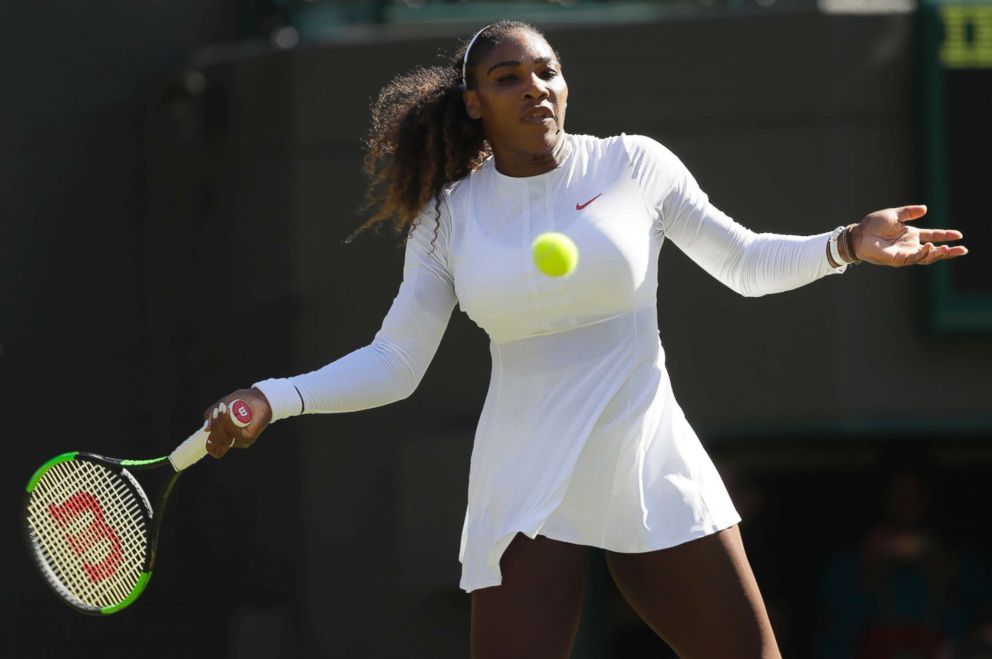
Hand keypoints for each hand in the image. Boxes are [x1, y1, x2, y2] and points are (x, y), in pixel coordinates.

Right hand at [203, 387, 272, 457]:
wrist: (259, 396)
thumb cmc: (240, 401)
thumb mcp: (222, 405)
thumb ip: (211, 415)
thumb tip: (206, 429)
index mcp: (226, 436)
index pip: (214, 449)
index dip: (209, 444)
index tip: (208, 430)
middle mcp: (234, 441)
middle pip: (217, 443)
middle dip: (214, 427)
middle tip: (216, 412)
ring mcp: (242, 440)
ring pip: (225, 439)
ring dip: (220, 423)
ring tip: (222, 409)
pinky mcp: (250, 437)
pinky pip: (236, 434)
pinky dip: (230, 423)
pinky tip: (229, 412)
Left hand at [850, 205, 966, 266]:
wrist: (858, 235)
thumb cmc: (873, 225)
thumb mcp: (894, 215)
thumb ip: (909, 212)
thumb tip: (925, 208)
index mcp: (910, 234)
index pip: (932, 235)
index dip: (945, 235)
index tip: (959, 235)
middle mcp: (910, 245)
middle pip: (933, 250)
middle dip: (948, 251)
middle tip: (963, 250)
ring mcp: (905, 253)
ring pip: (926, 257)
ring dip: (938, 254)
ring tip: (948, 249)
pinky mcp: (898, 259)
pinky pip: (914, 258)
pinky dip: (922, 254)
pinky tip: (929, 248)